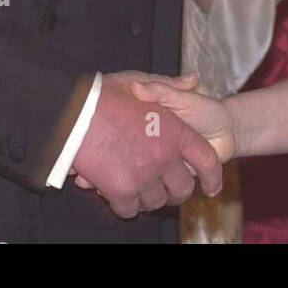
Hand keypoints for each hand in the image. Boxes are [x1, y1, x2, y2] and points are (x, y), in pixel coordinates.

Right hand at [68, 71, 221, 218]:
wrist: (75, 109)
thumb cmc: (106, 93)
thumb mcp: (140, 80)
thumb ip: (169, 85)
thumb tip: (192, 79)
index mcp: (175, 131)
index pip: (205, 159)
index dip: (211, 175)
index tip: (211, 186)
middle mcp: (163, 155)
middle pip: (181, 188)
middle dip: (176, 191)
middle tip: (167, 188)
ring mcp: (143, 174)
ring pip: (156, 201)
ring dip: (151, 198)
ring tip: (142, 188)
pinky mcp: (121, 189)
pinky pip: (130, 208)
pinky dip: (127, 205)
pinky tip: (121, 194)